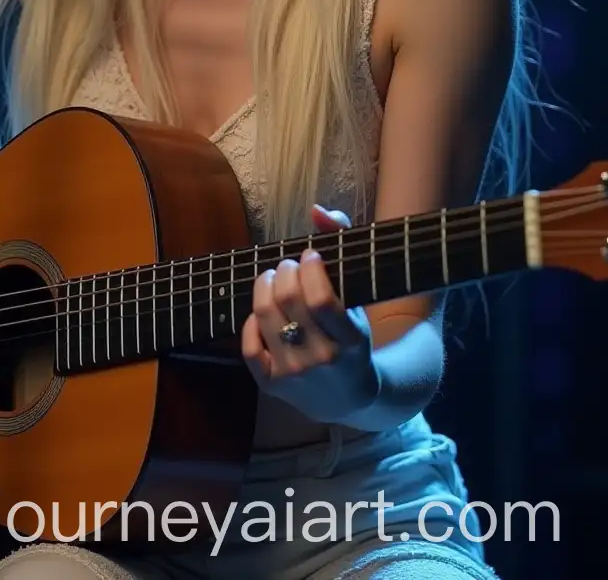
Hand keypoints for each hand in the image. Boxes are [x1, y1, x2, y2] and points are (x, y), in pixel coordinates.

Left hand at [241, 205, 379, 423]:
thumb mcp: (359, 296)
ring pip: (264, 316)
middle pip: (288, 301)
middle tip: (289, 266)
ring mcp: (294, 374)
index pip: (320, 299)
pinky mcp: (271, 385)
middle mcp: (321, 359)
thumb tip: (317, 210)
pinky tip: (263, 311)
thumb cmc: (354, 336)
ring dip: (265, 285)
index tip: (311, 256)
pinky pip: (248, 346)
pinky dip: (250, 321)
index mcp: (350, 340)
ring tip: (274, 278)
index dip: (310, 268)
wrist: (350, 397)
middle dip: (285, 271)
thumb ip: (342, 243)